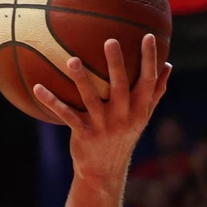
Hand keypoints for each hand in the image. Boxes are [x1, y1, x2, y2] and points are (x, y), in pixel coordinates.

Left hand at [33, 34, 171, 182]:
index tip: (148, 36)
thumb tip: (168, 65)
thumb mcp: (142, 117)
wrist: (104, 171)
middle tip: (110, 40)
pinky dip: (51, 101)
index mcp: (139, 110)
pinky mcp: (83, 134)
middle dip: (116, 64)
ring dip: (81, 79)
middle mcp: (123, 117)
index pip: (148, 82)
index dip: (149, 60)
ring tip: (72, 59)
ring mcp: (103, 126)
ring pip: (91, 99)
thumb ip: (155, 92)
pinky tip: (38, 87)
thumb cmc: (124, 136)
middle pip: (121, 86)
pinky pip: (65, 114)